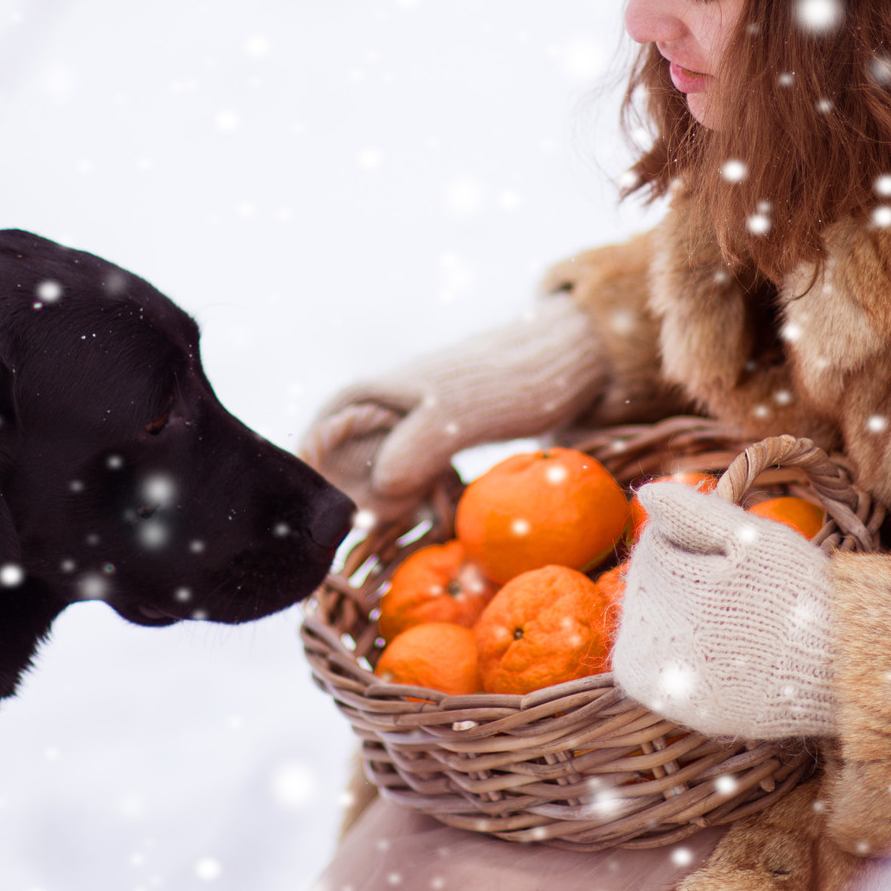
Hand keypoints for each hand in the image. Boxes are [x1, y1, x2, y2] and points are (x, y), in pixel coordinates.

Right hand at [299, 298, 608, 521]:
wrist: (576, 360)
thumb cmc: (514, 379)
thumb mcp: (460, 414)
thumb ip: (416, 447)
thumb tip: (376, 491)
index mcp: (383, 389)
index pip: (326, 424)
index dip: (314, 464)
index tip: (316, 507)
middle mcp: (395, 404)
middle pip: (352, 451)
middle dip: (353, 491)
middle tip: (362, 530)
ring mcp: (423, 420)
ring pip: (387, 465)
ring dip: (390, 498)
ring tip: (397, 528)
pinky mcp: (451, 435)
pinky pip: (422, 469)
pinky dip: (425, 493)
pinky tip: (439, 515)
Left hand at [611, 482, 837, 739]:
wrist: (835, 669)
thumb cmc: (796, 593)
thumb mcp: (751, 539)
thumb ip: (694, 512)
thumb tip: (644, 493)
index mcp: (662, 589)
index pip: (655, 543)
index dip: (697, 540)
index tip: (735, 558)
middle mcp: (646, 639)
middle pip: (650, 585)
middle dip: (685, 578)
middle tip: (738, 593)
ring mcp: (658, 679)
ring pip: (651, 624)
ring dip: (681, 615)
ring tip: (732, 624)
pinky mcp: (673, 707)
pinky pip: (661, 666)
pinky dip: (682, 653)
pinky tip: (720, 651)